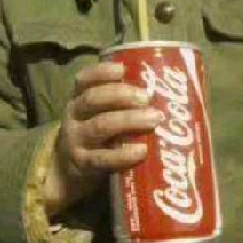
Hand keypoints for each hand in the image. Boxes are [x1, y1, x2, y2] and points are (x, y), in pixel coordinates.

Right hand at [44, 61, 161, 215]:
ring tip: (154, 119)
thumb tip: (174, 93)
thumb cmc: (98, 135)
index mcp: (80, 98)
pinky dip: (123, 155)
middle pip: (93, 99)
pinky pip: (102, 159)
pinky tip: (141, 151)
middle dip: (121, 95)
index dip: (102, 72)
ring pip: (100, 126)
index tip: (123, 69)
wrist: (67, 172)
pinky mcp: (83, 165)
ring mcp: (77, 141)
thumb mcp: (101, 115)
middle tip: (147, 97)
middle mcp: (75, 116)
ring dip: (129, 120)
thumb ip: (125, 104)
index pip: (84, 79)